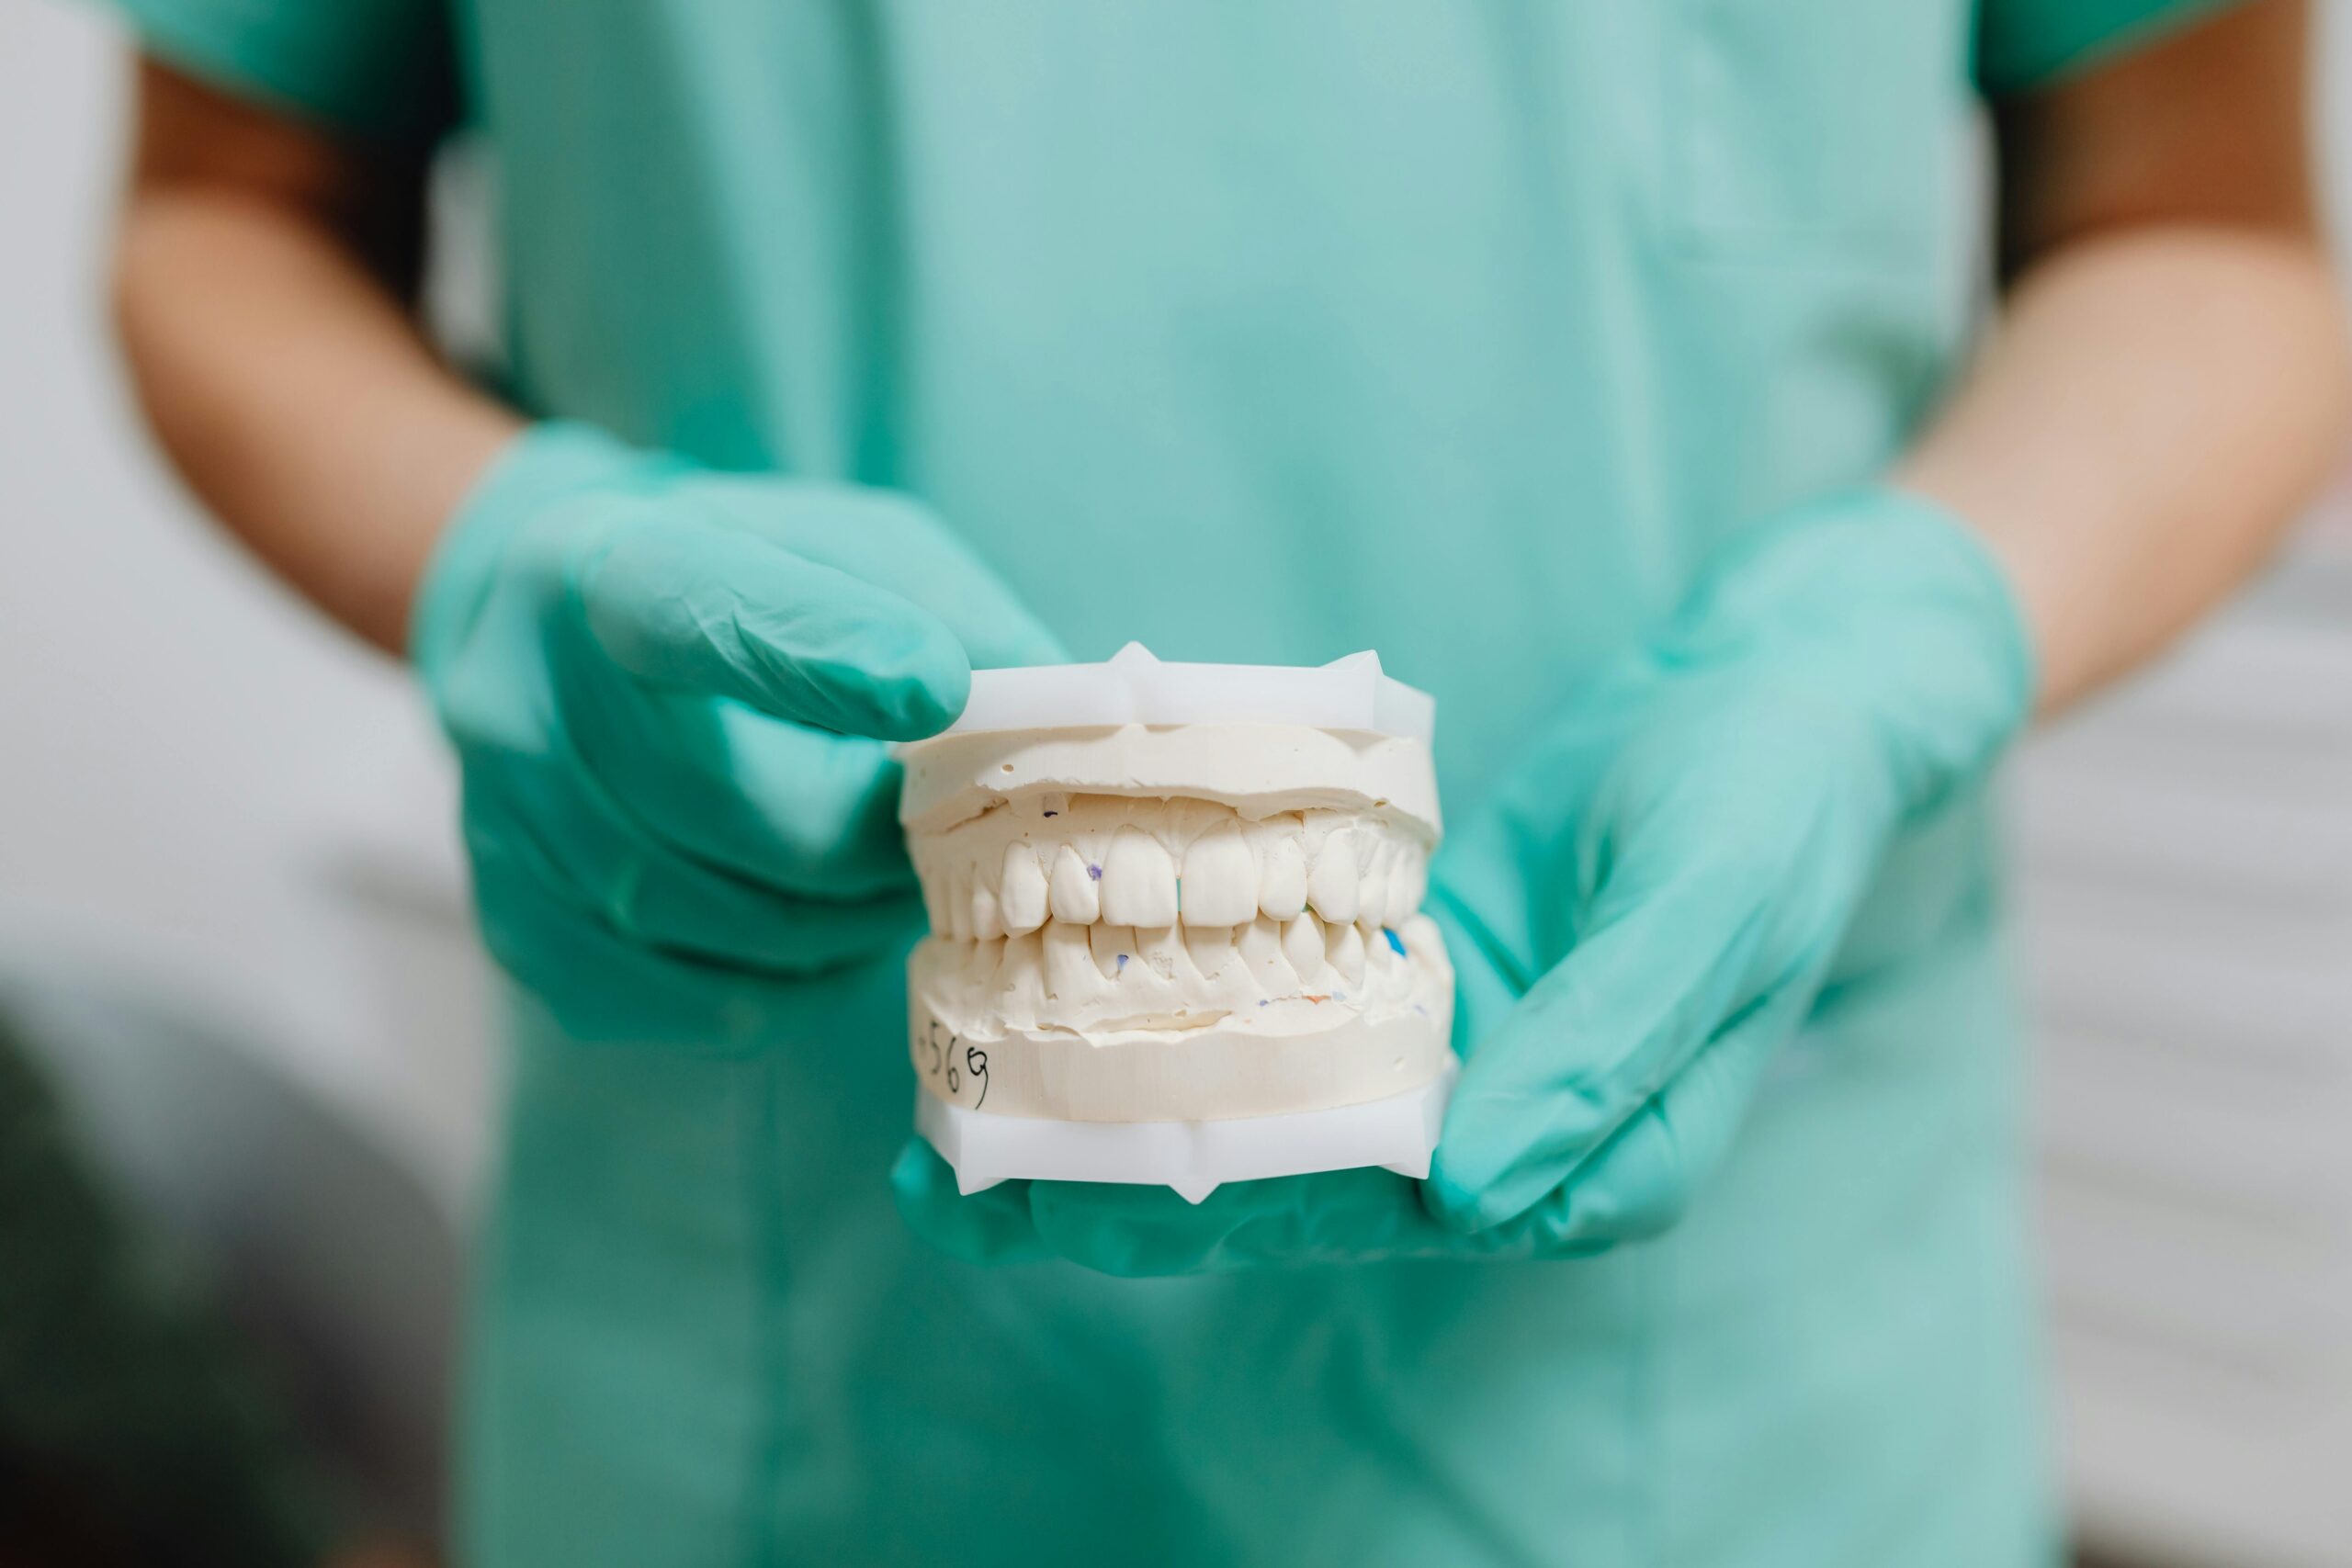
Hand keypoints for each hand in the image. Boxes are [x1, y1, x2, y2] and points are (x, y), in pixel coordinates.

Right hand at [415, 424, 1063, 1041]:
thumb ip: (955, 613)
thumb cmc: (739, 571)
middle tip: (938, 834)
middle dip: (875, 843)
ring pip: (728, 929)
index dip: (823, 660)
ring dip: (844, 921)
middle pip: (745, 821)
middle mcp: (527, 698)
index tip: (935, 688)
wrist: (544, 611)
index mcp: (613, 568)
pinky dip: (783, 984)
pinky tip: (807, 928)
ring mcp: (505, 827)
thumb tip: (1071, 721)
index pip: (708, 618)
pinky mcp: (518, 927)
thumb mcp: (850, 542)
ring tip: (882, 875)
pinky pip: (692, 1002)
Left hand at [894, 490, 2033, 1271]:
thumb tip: (1473, 1196)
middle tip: (938, 1190)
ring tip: (946, 1116)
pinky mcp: (1413, 962)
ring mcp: (1452, 1044)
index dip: (1229, 1223)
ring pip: (1263, 1102)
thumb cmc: (1778, 796)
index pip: (1393, 1221)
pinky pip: (1277, 998)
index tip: (1073, 1204)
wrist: (1792, 680)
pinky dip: (1174, 1002)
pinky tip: (1052, 988)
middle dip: (1118, 1197)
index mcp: (1597, 1153)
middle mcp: (1511, 1123)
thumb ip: (1604, 1050)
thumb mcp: (1711, 906)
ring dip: (1116, 1116)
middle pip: (1294, 1185)